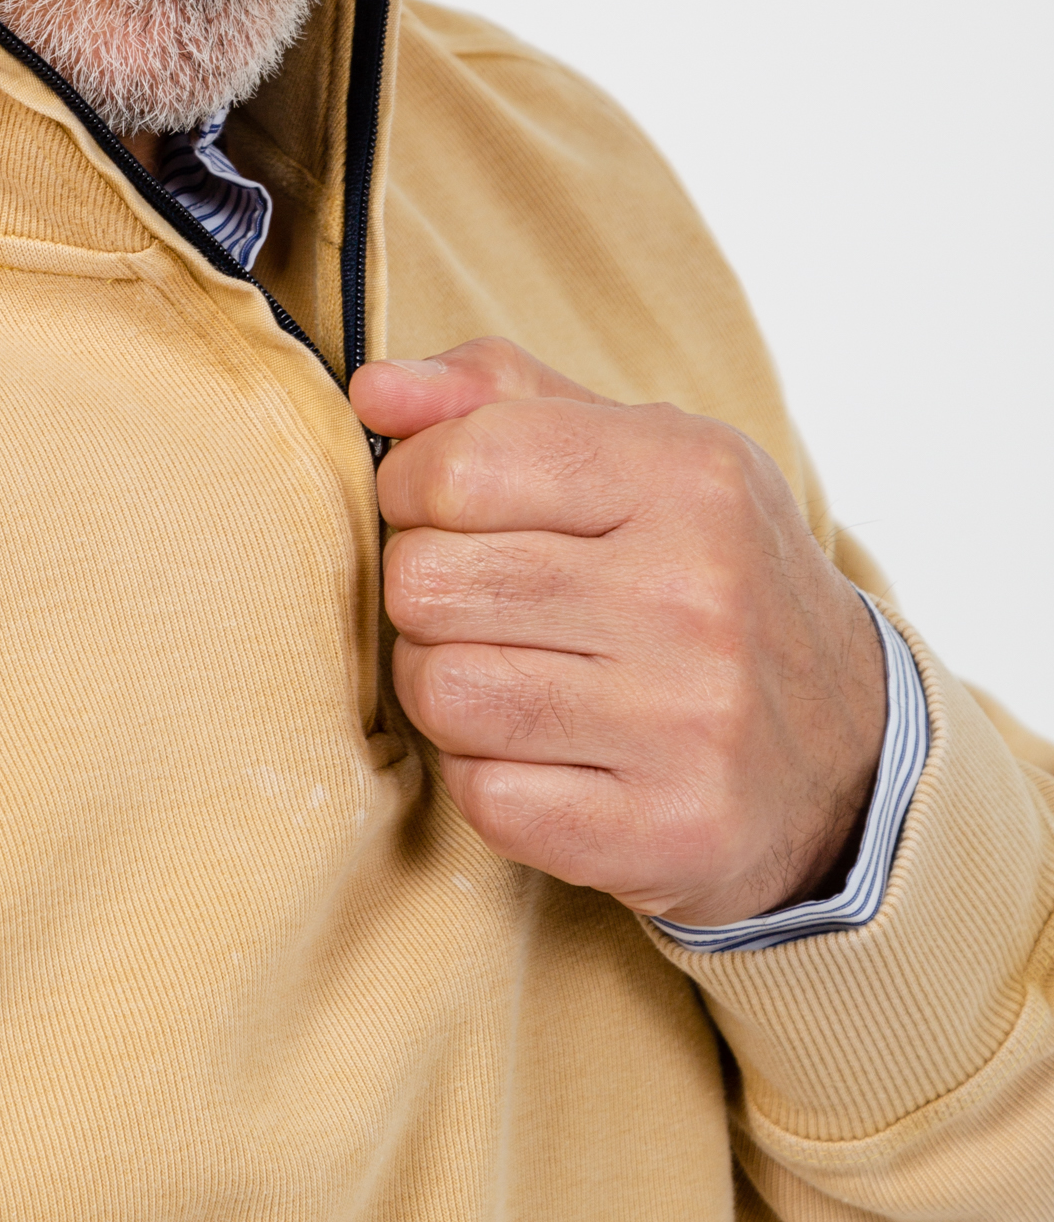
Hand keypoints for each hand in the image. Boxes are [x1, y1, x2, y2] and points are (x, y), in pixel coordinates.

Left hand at [349, 340, 887, 925]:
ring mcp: (688, 721)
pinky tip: (543, 753)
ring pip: (441, 692)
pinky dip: (486, 776)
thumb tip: (375, 391)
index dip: (412, 487)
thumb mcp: (636, 449)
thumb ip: (496, 396)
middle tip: (479, 604)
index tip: (440, 509)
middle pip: (429, 582)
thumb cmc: (704, 572)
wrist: (847, 748)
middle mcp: (695, 594)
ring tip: (504, 673)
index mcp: (687, 475)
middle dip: (425, 592)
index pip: (461, 465)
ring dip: (443, 686)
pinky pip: (484, 796)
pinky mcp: (666, 830)